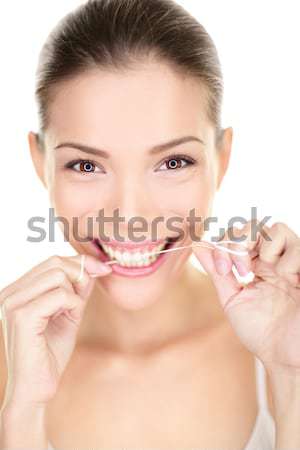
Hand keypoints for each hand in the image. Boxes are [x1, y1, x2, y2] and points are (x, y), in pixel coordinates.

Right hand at [0, 254, 111, 407]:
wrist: (36, 389)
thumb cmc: (50, 354)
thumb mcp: (68, 314)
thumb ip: (77, 290)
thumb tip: (91, 266)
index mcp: (17, 291)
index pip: (51, 262)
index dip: (81, 262)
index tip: (103, 269)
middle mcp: (10, 293)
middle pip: (54, 263)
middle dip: (80, 275)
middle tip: (88, 296)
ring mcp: (13, 303)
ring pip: (57, 275)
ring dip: (74, 293)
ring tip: (70, 314)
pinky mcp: (22, 317)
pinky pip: (59, 296)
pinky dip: (73, 305)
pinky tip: (69, 319)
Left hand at [192, 221, 299, 374]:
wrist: (285, 356)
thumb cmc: (262, 332)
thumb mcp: (233, 299)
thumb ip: (218, 271)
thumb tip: (198, 245)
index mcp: (255, 266)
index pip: (236, 235)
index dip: (224, 244)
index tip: (222, 268)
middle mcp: (273, 260)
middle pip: (253, 226)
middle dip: (239, 241)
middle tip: (242, 270)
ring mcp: (291, 262)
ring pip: (275, 229)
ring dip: (263, 248)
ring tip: (267, 275)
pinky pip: (296, 244)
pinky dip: (288, 259)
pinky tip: (289, 280)